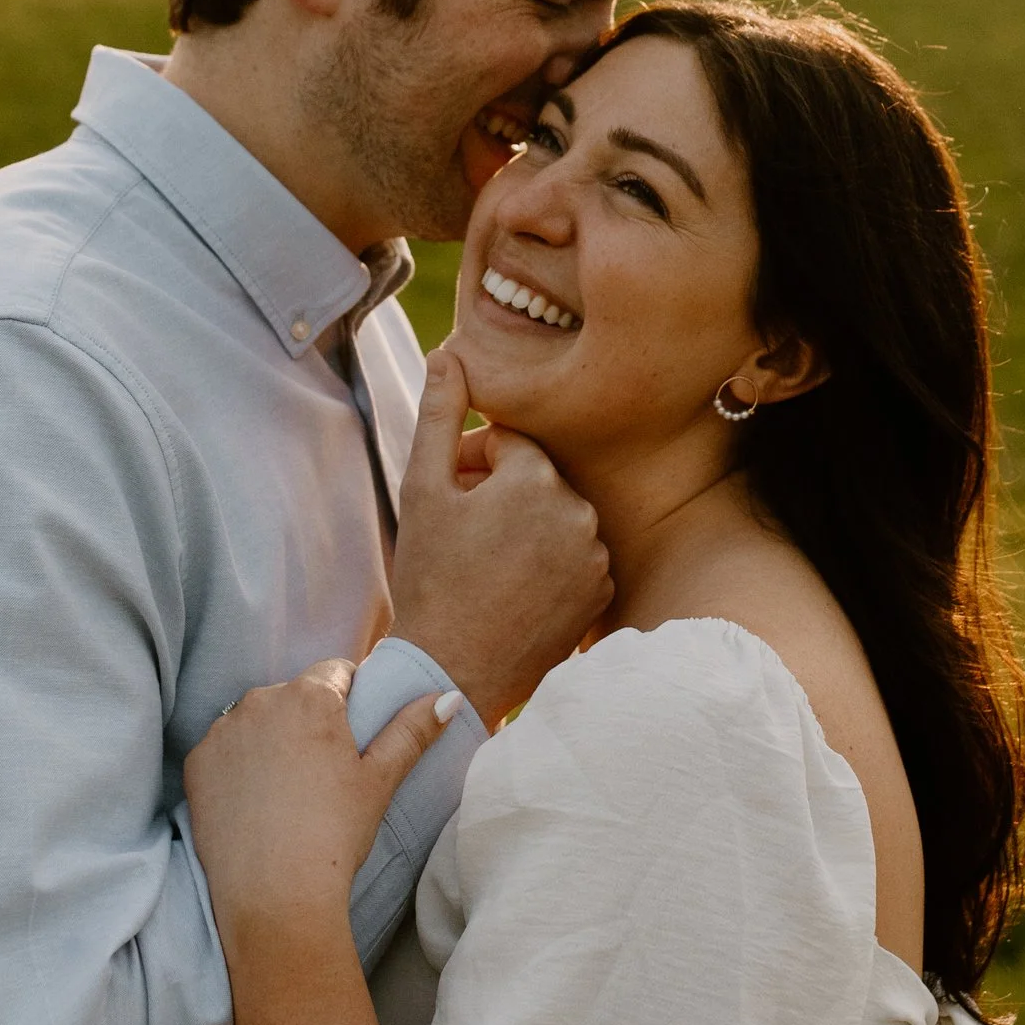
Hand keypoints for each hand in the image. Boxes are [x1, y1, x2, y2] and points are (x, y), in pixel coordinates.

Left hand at [185, 660, 458, 949]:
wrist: (273, 896)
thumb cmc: (334, 835)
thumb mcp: (380, 780)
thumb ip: (412, 730)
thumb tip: (447, 697)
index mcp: (311, 696)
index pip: (335, 672)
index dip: (349, 702)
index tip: (350, 741)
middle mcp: (259, 700)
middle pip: (292, 696)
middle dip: (307, 721)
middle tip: (322, 774)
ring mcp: (222, 731)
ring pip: (256, 721)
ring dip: (270, 740)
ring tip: (287, 793)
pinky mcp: (196, 762)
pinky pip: (223, 750)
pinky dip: (237, 767)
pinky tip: (253, 804)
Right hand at [387, 347, 610, 724]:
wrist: (453, 673)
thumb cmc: (430, 580)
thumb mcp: (422, 490)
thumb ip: (439, 413)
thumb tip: (448, 351)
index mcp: (537, 477)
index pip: (507, 443)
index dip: (470, 466)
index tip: (448, 499)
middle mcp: (580, 510)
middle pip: (535, 479)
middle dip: (498, 495)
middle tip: (461, 536)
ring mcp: (597, 555)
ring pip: (556, 517)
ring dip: (525, 528)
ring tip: (485, 566)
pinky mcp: (602, 593)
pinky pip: (576, 556)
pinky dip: (549, 564)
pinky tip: (513, 591)